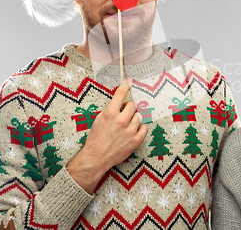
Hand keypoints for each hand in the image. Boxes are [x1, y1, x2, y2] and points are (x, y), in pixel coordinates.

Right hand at [66, 79, 147, 193]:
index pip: (121, 94)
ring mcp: (130, 131)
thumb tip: (120, 101)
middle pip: (132, 105)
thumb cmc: (96, 138)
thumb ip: (110, 109)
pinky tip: (132, 131)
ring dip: (133, 119)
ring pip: (139, 116)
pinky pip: (144, 128)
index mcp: (110, 113)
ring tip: (125, 126)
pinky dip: (139, 128)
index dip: (125, 86)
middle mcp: (121, 120)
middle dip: (128, 108)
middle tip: (123, 115)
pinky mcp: (136, 140)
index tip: (128, 82)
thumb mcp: (99, 119)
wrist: (96, 157)